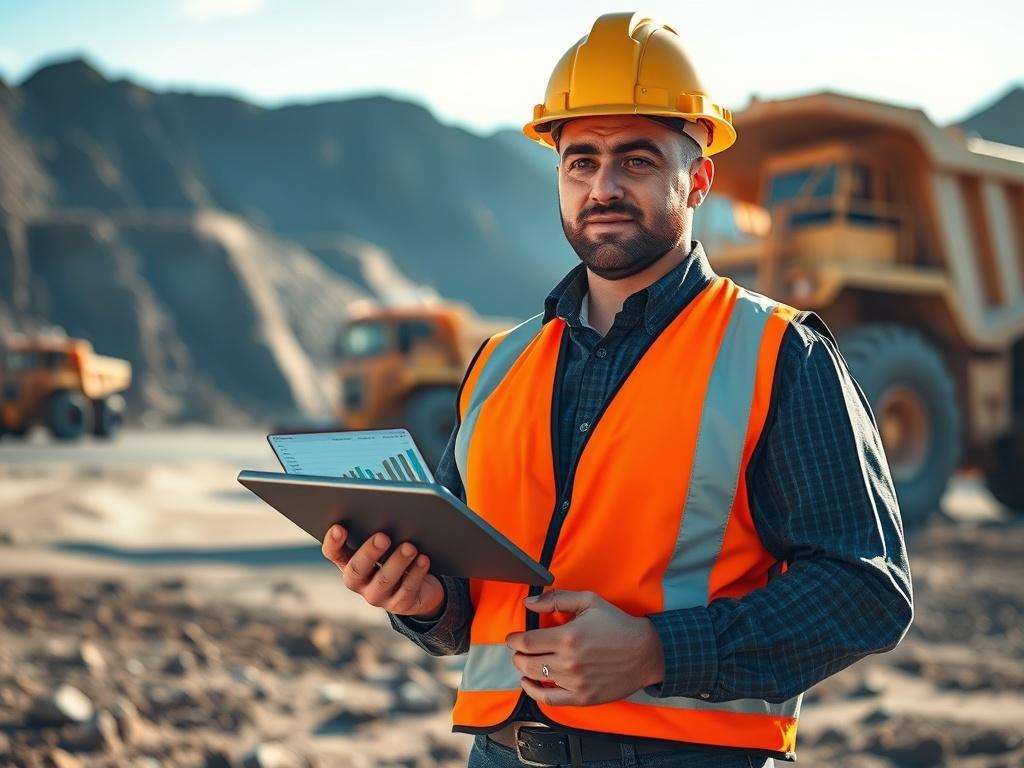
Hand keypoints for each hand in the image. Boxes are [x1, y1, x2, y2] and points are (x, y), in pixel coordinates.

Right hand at [320, 524, 445, 620]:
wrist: (420, 587)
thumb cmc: (396, 555)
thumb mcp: (385, 543)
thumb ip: (379, 530)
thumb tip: (389, 511)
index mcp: (349, 561)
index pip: (333, 553)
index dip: (333, 542)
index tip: (339, 527)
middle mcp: (358, 581)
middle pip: (357, 569)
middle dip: (369, 552)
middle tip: (383, 537)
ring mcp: (377, 595)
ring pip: (384, 580)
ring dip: (397, 562)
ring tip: (410, 547)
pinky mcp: (399, 604)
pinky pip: (407, 590)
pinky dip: (416, 573)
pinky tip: (423, 559)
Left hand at [504, 589, 664, 705]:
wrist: (645, 652)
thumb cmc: (618, 624)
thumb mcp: (589, 601)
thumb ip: (556, 599)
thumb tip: (529, 603)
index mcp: (567, 636)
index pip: (526, 642)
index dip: (513, 640)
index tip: (512, 638)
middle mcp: (568, 662)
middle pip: (526, 662)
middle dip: (517, 655)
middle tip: (518, 649)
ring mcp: (575, 682)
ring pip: (535, 679)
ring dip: (524, 670)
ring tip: (525, 663)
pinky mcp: (583, 697)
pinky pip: (549, 700)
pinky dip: (534, 693)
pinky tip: (530, 684)